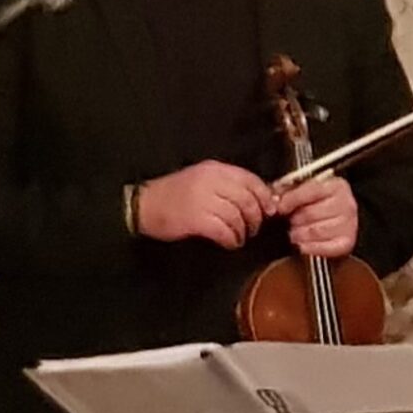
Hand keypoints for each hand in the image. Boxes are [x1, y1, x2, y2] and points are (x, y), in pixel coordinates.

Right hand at [135, 160, 278, 248]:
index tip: (269, 209)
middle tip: (255, 228)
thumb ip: (226, 184)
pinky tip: (230, 243)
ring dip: (243, 231)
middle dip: (256, 216)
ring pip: (237, 215)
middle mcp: (211, 181)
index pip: (250, 179)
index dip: (264, 196)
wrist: (143, 205)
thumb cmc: (174, 193)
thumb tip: (257, 198)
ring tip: (241, 238)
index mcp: (215, 169)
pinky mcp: (195, 219)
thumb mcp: (201, 178)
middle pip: (247, 199)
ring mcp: (203, 199)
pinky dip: (231, 239)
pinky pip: (223, 230)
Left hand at [273, 174, 360, 258]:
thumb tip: (274, 199)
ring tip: (295, 233)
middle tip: (290, 222)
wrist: (340, 220)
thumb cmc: (321, 205)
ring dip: (300, 235)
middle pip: (310, 213)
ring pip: (314, 231)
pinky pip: (323, 248)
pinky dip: (310, 247)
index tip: (280, 207)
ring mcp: (349, 224)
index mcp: (337, 186)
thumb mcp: (309, 190)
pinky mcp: (347, 242)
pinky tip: (303, 244)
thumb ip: (291, 191)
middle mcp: (346, 204)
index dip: (291, 200)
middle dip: (295, 220)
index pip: (311, 191)